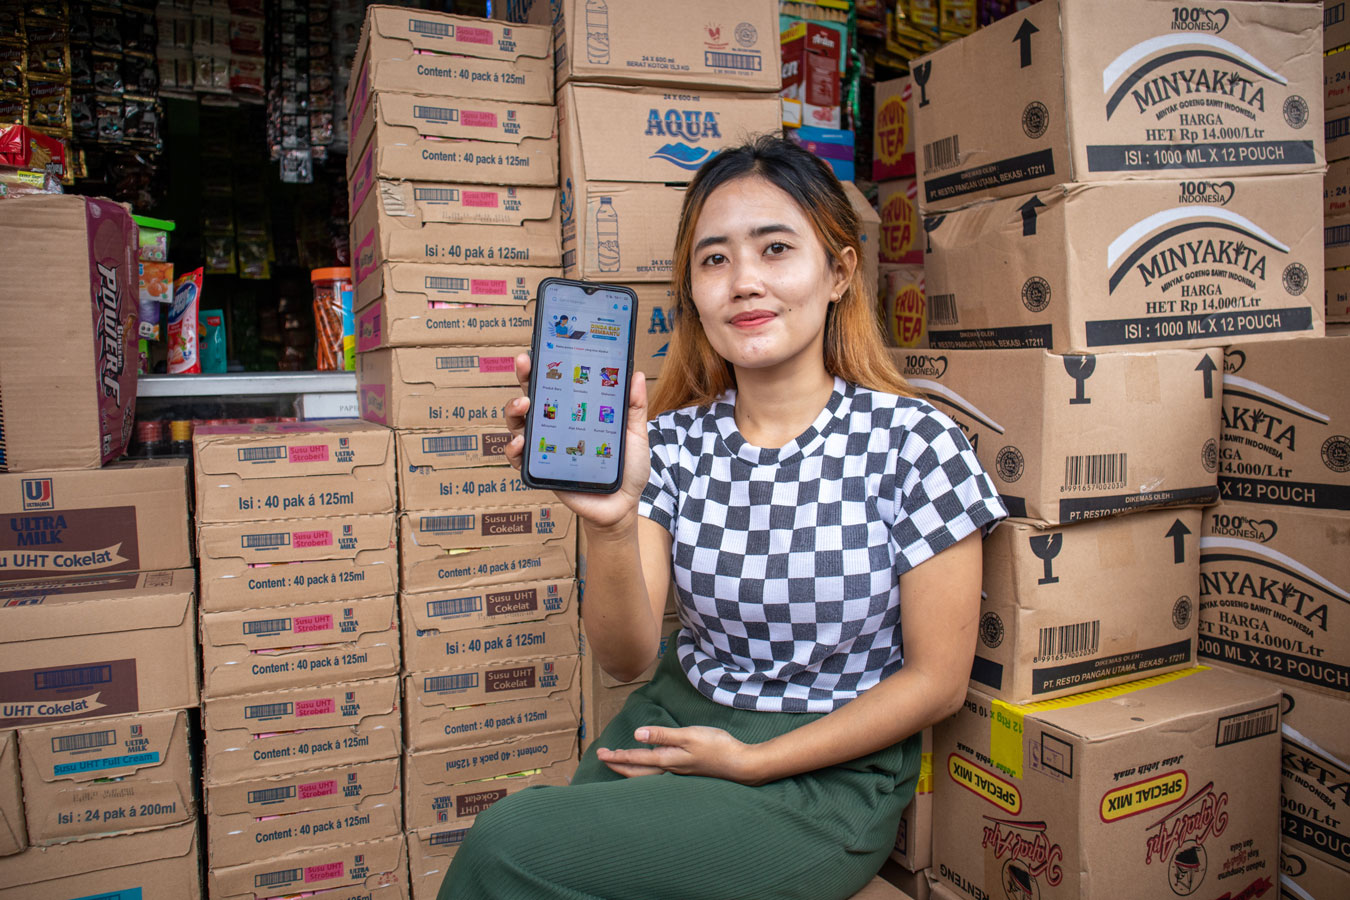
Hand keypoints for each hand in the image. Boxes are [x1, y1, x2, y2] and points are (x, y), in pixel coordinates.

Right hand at [502, 353, 651, 530]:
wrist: (623, 506)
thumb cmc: (626, 469)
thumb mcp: (635, 435)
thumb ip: (634, 407)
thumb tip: (636, 374)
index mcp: (575, 412)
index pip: (556, 383)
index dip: (545, 365)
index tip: (540, 347)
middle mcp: (555, 426)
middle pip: (532, 396)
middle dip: (524, 377)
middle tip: (524, 363)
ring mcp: (545, 447)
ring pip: (518, 423)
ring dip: (514, 410)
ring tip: (524, 404)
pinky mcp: (540, 470)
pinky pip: (519, 459)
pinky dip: (514, 450)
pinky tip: (520, 443)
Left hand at [594, 726, 769, 784]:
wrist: (741, 764)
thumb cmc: (717, 746)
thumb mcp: (689, 735)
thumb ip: (663, 735)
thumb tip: (637, 734)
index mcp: (668, 760)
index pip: (636, 759)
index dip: (617, 756)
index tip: (601, 753)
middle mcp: (670, 770)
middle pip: (637, 772)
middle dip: (619, 765)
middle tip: (603, 758)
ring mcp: (679, 774)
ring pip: (647, 776)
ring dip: (630, 770)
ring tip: (620, 764)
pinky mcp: (687, 772)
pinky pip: (658, 776)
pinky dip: (645, 773)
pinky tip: (649, 769)